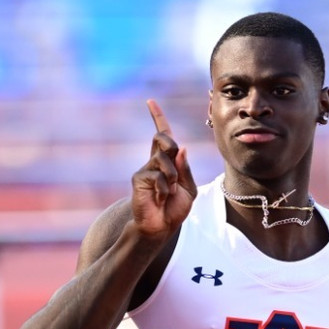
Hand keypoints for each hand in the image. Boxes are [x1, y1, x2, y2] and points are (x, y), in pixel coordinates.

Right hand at [131, 99, 195, 236]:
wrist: (161, 227)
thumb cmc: (174, 209)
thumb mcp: (189, 188)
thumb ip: (186, 169)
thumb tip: (181, 148)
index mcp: (167, 161)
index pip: (162, 134)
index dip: (157, 117)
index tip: (150, 102)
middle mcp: (154, 161)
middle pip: (162, 138)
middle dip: (171, 146)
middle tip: (175, 166)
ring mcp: (145, 169)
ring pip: (163, 159)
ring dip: (172, 177)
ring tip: (168, 193)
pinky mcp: (139, 179)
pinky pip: (157, 175)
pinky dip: (165, 188)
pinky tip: (160, 198)